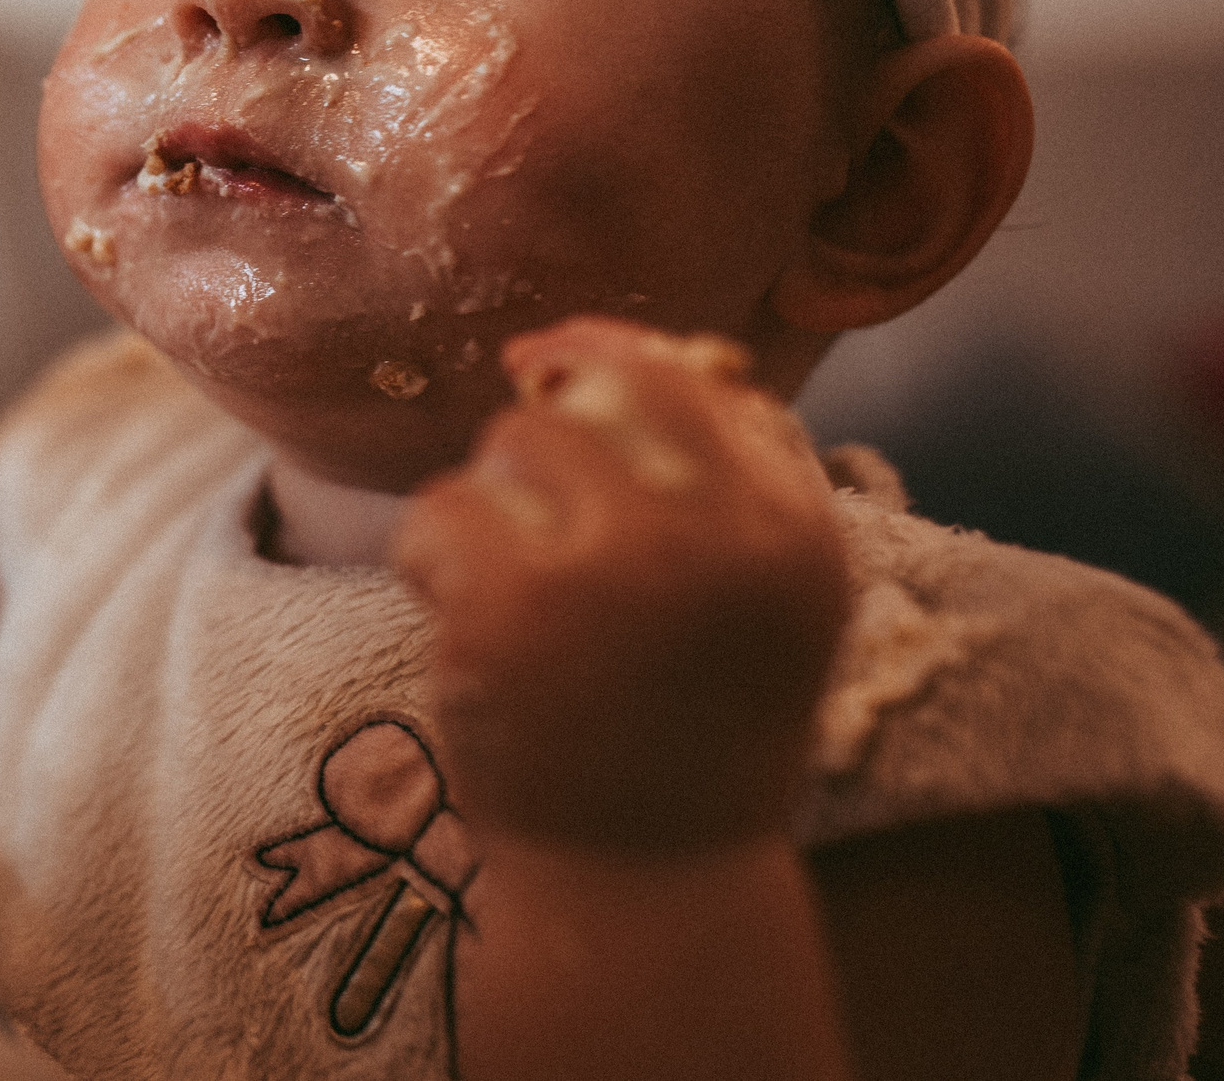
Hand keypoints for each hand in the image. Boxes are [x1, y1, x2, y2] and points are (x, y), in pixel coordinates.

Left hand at [394, 317, 850, 854]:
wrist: (641, 880)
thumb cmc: (688, 723)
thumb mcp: (756, 594)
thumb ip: (717, 470)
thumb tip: (597, 343)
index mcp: (791, 530)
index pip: (698, 377)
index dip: (611, 356)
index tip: (556, 373)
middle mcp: (716, 537)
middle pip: (596, 392)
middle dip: (548, 447)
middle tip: (544, 538)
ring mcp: (611, 568)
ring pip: (511, 442)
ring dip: (493, 509)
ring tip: (521, 603)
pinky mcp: (509, 606)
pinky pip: (438, 510)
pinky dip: (432, 563)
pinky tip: (471, 631)